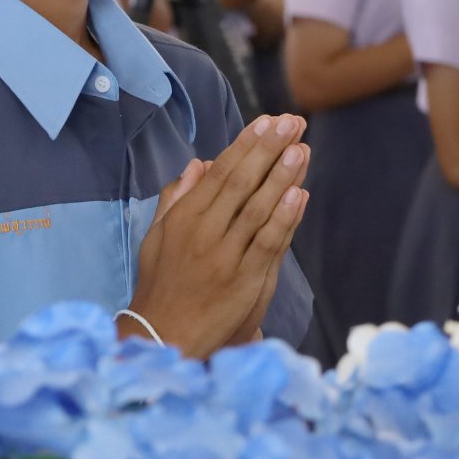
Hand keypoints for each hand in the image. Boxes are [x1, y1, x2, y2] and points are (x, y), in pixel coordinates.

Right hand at [129, 114, 311, 356]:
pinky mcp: (243, 282)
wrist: (164, 337)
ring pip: (257, 208)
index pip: (219, 173)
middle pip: (241, 183)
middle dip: (269, 149)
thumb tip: (198, 165)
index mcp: (183, 219)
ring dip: (282, 176)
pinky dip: (285, 218)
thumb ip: (176, 199)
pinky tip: (299, 195)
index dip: (245, 145)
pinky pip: (267, 243)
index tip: (267, 122)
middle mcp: (203, 233)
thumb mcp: (157, 238)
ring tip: (301, 148)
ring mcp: (224, 257)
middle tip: (292, 122)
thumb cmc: (161, 286)